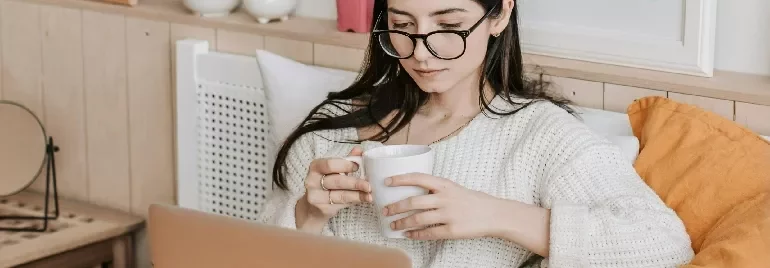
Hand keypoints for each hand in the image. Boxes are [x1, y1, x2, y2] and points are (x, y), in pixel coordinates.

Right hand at [301, 146, 371, 221]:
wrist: (312, 207)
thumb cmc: (325, 184)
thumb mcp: (333, 171)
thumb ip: (345, 161)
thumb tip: (359, 150)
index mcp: (316, 167)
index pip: (330, 164)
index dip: (345, 165)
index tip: (358, 167)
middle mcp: (312, 181)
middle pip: (336, 181)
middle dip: (355, 183)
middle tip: (369, 185)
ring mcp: (315, 196)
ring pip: (340, 195)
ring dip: (357, 195)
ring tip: (370, 195)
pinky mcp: (322, 209)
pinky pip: (341, 204)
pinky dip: (354, 201)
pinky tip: (363, 199)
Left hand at [382, 173, 504, 239]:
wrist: (494, 214)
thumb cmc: (472, 200)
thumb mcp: (454, 188)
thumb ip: (436, 190)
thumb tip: (413, 193)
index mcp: (445, 185)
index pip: (418, 178)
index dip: (400, 179)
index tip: (386, 182)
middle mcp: (445, 198)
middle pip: (413, 202)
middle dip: (396, 207)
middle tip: (384, 210)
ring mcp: (448, 215)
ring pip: (418, 219)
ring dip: (402, 222)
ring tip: (392, 225)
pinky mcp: (452, 230)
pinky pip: (429, 233)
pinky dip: (415, 234)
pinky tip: (408, 235)